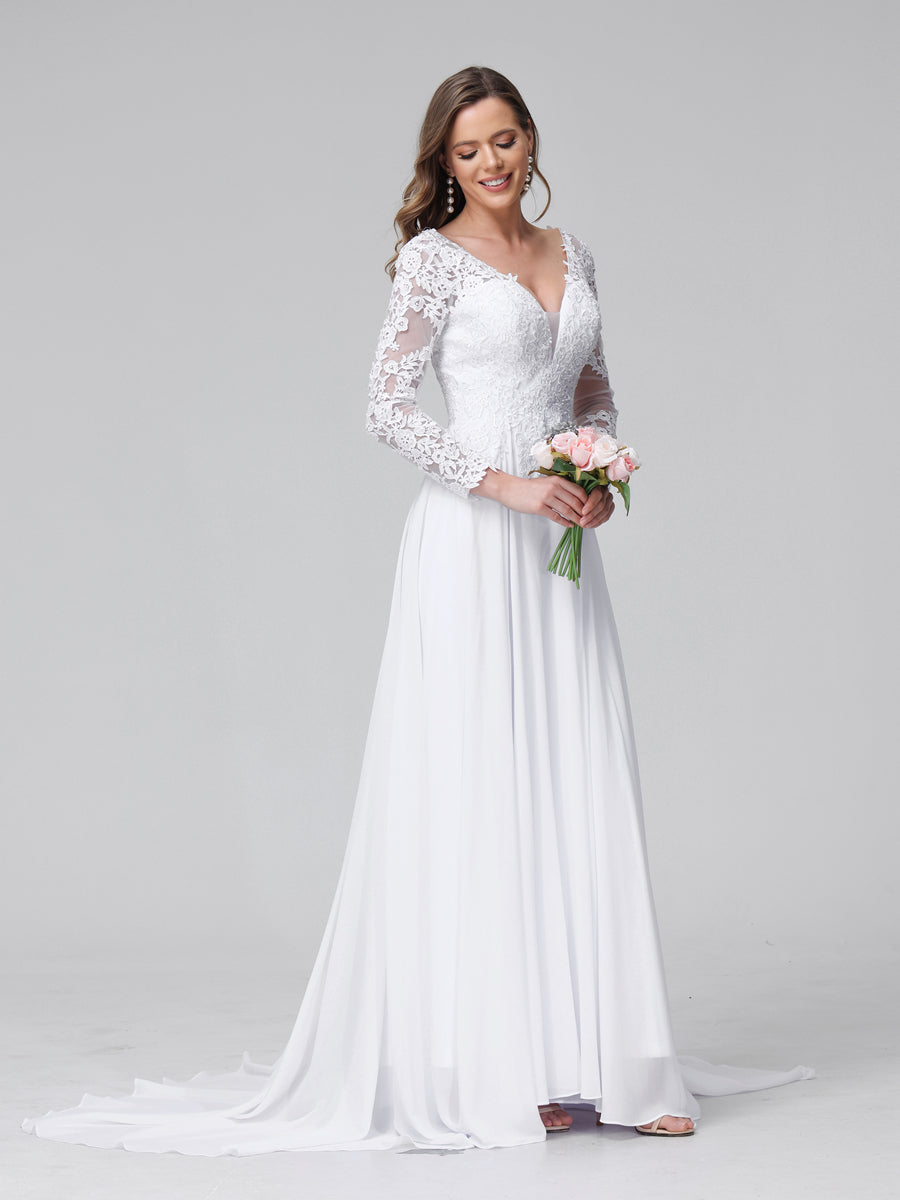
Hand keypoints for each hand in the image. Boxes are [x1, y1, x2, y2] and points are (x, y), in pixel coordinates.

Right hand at [471, 469, 585, 528]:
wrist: (510, 489)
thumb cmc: (529, 488)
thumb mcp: (547, 483)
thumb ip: (560, 488)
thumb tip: (576, 498)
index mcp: (557, 480)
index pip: (579, 491)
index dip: (587, 501)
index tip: (591, 509)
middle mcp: (553, 487)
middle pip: (575, 501)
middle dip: (584, 512)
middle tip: (589, 519)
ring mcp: (546, 497)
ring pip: (567, 510)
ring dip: (576, 519)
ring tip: (582, 524)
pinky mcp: (539, 507)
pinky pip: (556, 516)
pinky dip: (564, 522)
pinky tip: (569, 525)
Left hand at [580, 484, 614, 528]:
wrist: (585, 496)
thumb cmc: (579, 493)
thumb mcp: (577, 492)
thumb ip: (578, 496)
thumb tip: (575, 504)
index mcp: (598, 485)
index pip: (598, 495)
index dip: (591, 504)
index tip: (583, 512)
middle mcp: (606, 491)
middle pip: (602, 505)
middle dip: (591, 515)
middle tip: (582, 522)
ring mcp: (609, 500)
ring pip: (605, 512)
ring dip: (594, 521)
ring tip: (585, 525)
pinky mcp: (611, 507)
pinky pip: (606, 517)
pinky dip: (598, 522)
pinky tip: (590, 525)